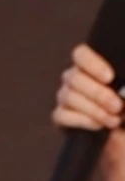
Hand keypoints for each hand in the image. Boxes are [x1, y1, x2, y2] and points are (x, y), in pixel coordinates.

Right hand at [52, 44, 124, 177]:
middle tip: (117, 106)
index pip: (81, 54)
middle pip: (74, 77)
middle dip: (97, 94)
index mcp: (94, 68)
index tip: (109, 77)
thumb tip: (123, 89)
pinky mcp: (62, 117)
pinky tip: (98, 126)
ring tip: (113, 120)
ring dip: (93, 110)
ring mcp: (67, 98)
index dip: (91, 63)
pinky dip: (82, 121)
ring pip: (68, 96)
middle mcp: (76, 80)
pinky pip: (62, 115)